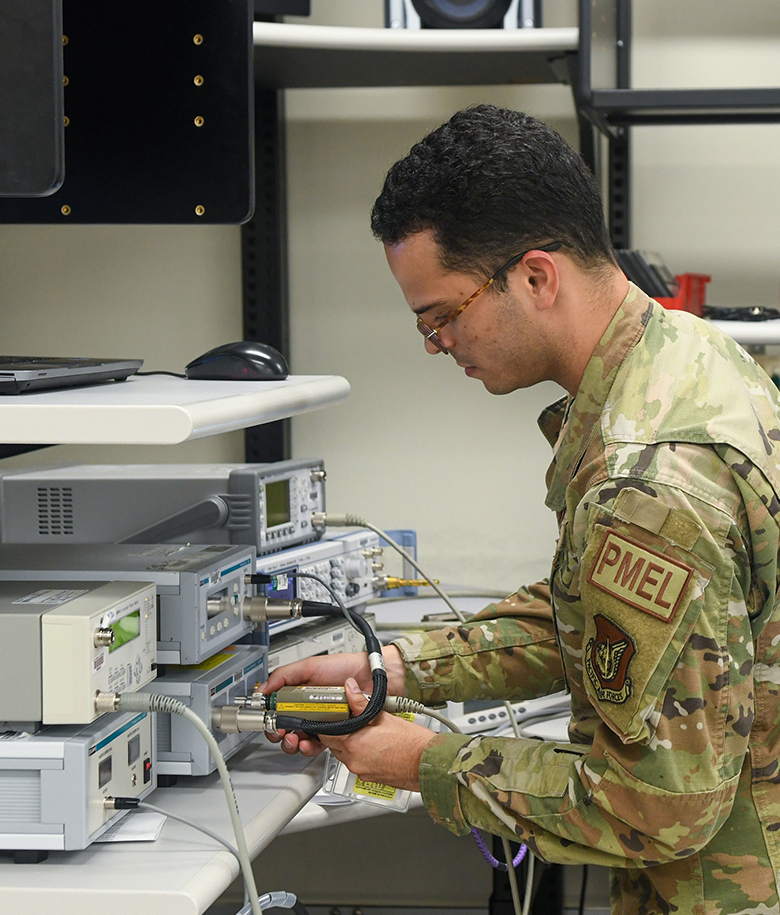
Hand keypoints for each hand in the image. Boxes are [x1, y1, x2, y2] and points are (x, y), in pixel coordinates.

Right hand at [260, 645, 406, 755]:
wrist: (370, 677)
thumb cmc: (344, 667)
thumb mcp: (309, 666)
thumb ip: (284, 675)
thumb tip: (262, 690)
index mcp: (299, 694)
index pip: (277, 710)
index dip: (270, 718)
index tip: (268, 720)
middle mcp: (308, 709)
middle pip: (285, 728)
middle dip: (279, 734)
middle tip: (281, 731)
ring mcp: (321, 722)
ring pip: (299, 740)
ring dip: (292, 743)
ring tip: (295, 738)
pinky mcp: (334, 733)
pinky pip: (318, 746)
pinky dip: (310, 748)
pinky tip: (310, 742)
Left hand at [317, 678, 435, 790]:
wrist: (429, 764)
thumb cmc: (412, 743)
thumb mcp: (384, 716)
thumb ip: (361, 703)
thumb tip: (349, 689)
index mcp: (354, 744)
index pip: (326, 733)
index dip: (326, 722)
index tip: (330, 714)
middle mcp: (354, 761)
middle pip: (334, 745)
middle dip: (338, 732)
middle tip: (348, 719)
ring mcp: (361, 772)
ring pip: (345, 755)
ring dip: (349, 744)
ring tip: (365, 731)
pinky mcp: (370, 779)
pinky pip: (357, 764)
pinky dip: (360, 754)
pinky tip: (374, 745)